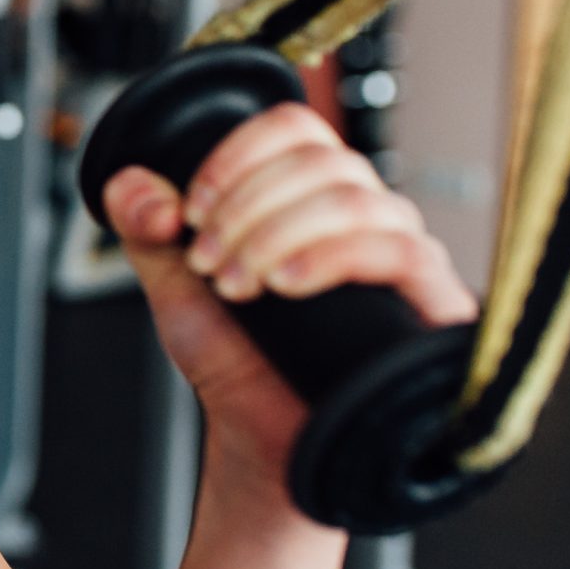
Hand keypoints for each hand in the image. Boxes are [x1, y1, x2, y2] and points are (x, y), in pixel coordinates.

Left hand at [100, 103, 478, 493]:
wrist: (263, 441)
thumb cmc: (236, 360)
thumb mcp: (172, 283)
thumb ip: (143, 225)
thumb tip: (135, 183)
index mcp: (311, 194)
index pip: (293, 127)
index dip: (234, 156)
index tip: (190, 209)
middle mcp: (367, 214)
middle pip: (321, 159)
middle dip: (244, 207)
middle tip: (207, 262)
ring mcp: (405, 254)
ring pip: (354, 199)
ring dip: (274, 234)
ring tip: (236, 286)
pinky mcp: (434, 301)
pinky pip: (400, 250)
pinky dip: (329, 257)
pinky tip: (283, 285)